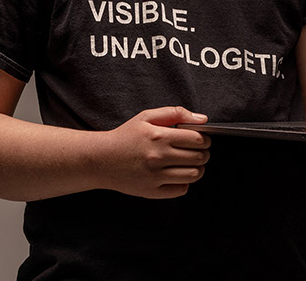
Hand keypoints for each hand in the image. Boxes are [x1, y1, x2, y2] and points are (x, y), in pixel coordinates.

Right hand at [96, 106, 211, 198]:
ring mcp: (155, 176)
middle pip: (199, 158)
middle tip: (198, 151)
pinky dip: (184, 183)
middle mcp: (158, 157)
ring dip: (197, 168)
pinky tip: (176, 174)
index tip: (202, 139)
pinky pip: (180, 190)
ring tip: (190, 163)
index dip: (205, 139)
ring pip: (193, 175)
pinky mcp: (151, 192)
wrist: (100, 159)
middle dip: (203, 153)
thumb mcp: (147, 117)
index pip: (197, 139)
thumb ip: (175, 113)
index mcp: (159, 136)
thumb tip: (202, 119)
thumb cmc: (125, 137)